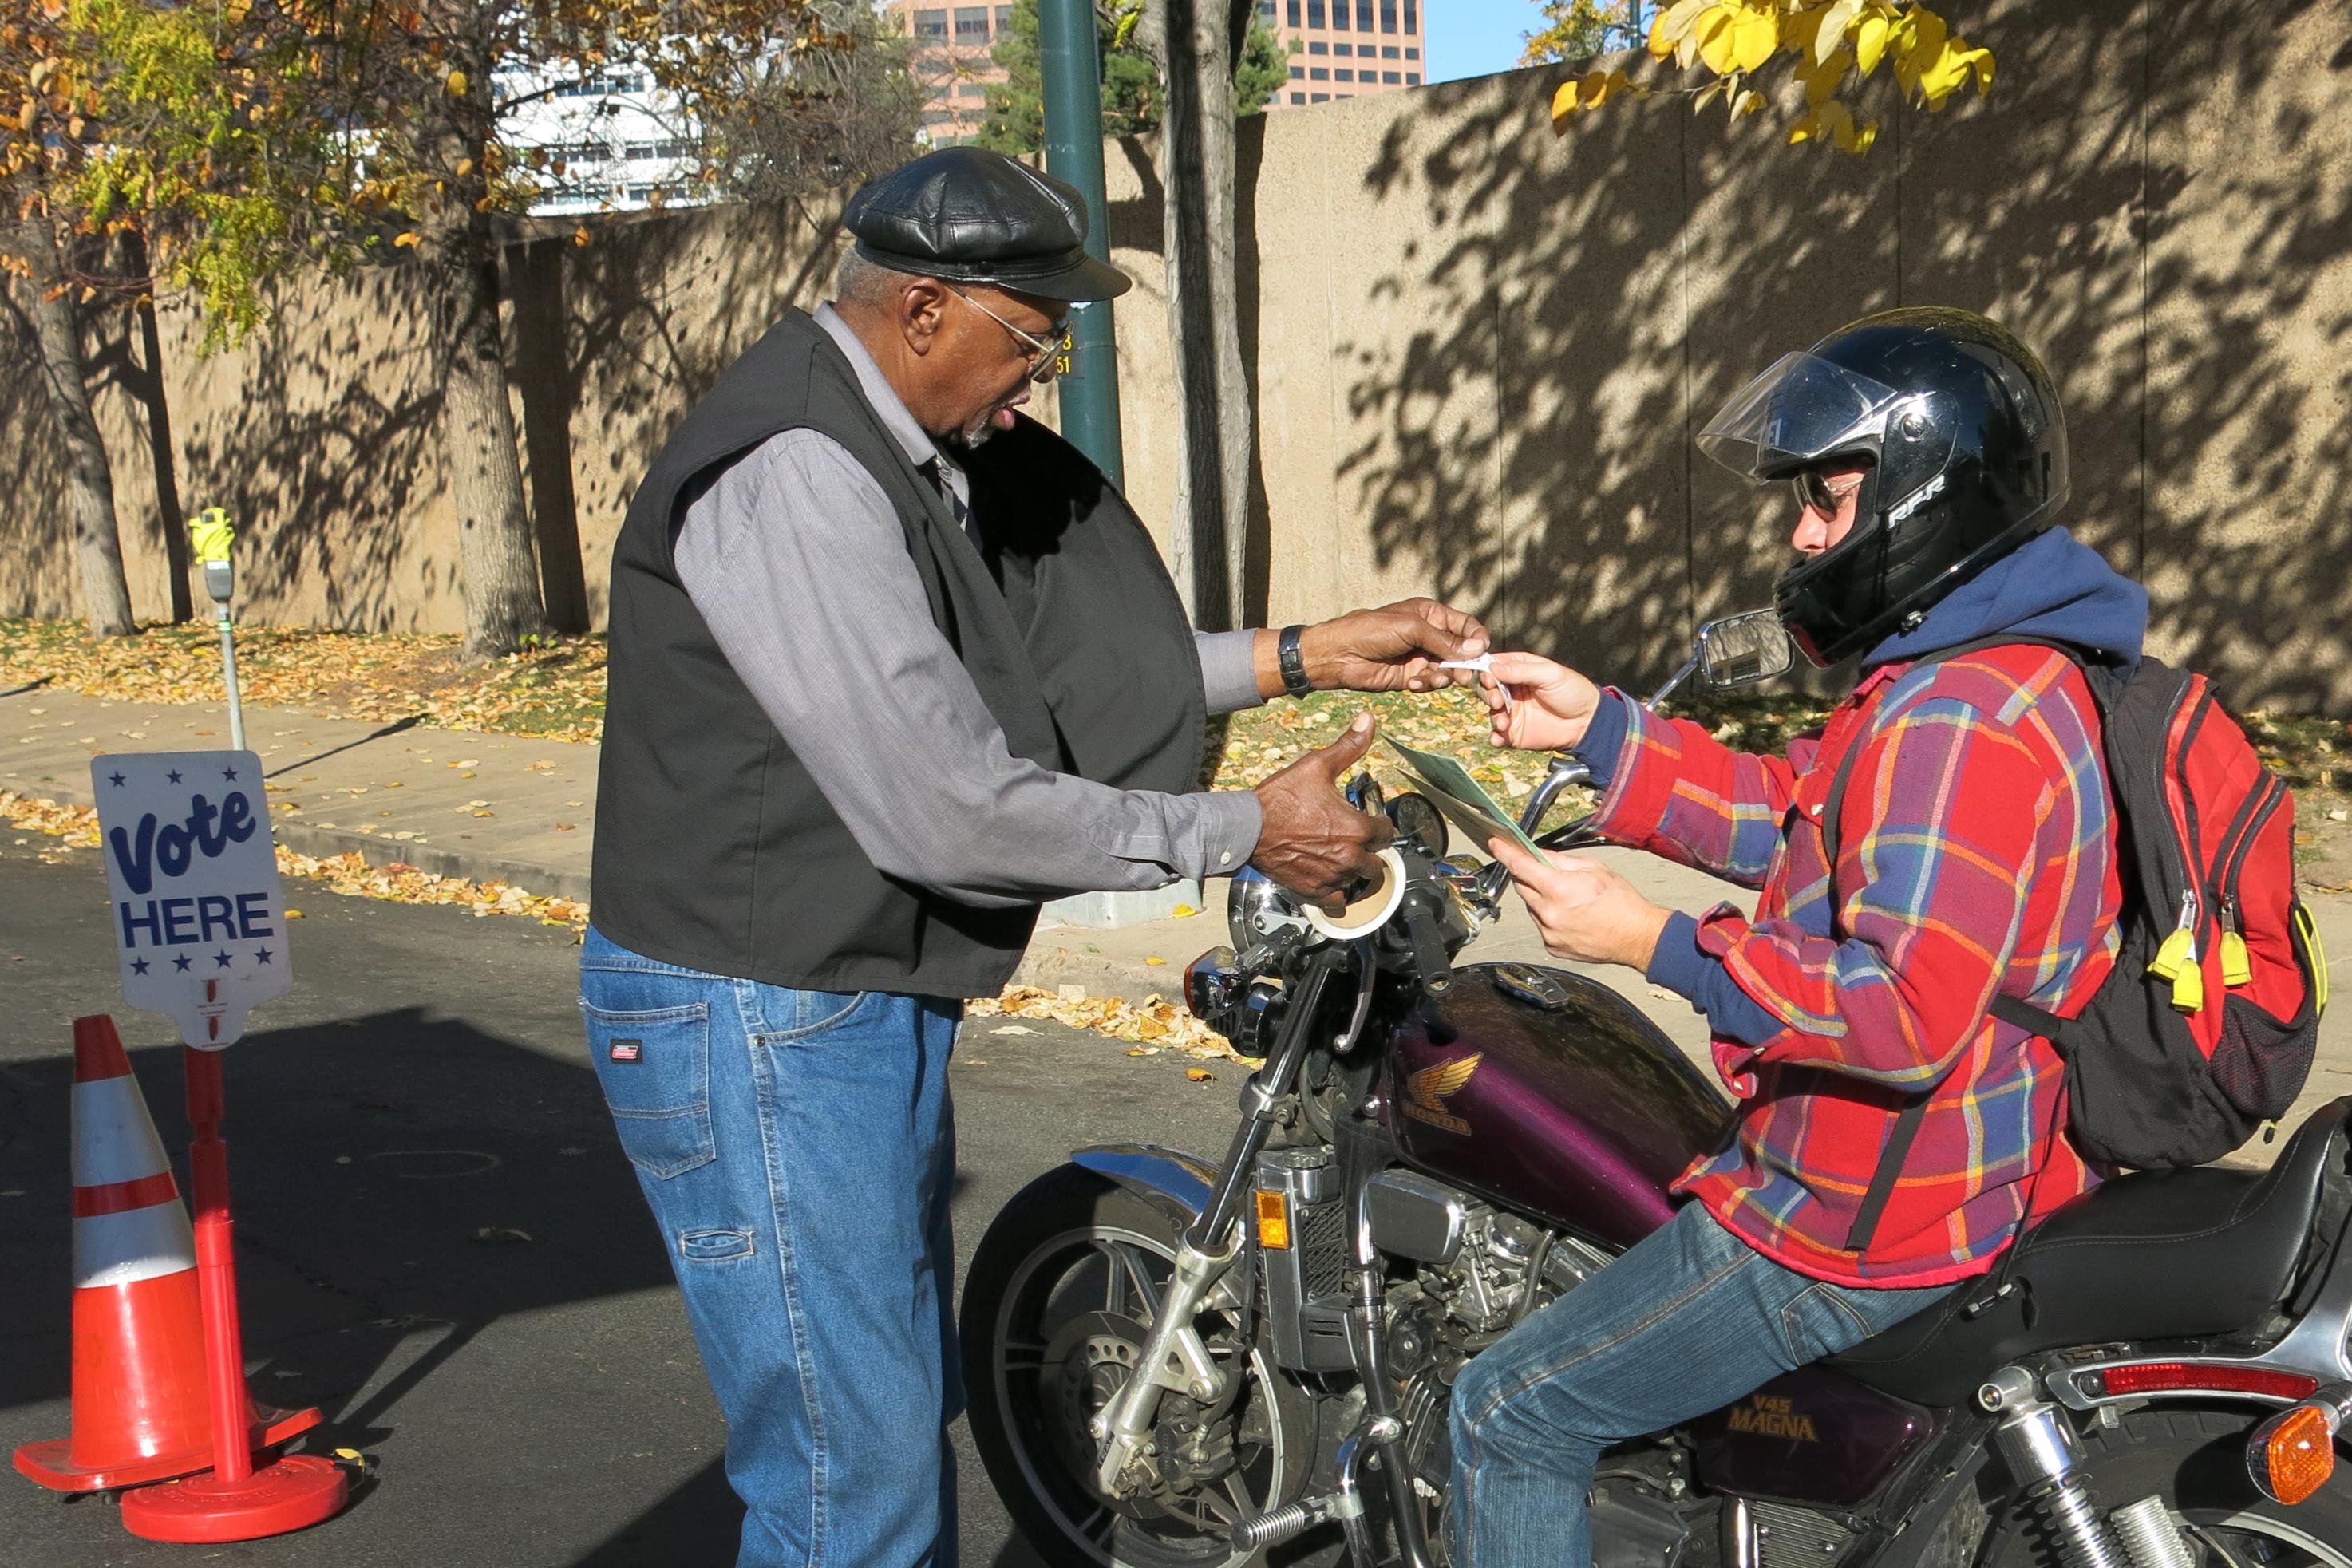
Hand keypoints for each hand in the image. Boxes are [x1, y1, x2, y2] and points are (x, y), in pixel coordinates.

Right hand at [1250, 714, 1393, 911]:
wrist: (1247, 828)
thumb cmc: (1280, 798)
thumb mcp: (1316, 766)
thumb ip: (1348, 746)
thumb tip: (1367, 720)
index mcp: (1356, 828)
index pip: (1386, 833)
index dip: (1378, 825)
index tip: (1369, 822)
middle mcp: (1349, 856)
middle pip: (1376, 861)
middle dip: (1368, 850)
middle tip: (1353, 840)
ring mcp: (1332, 876)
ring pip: (1358, 880)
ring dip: (1353, 870)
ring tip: (1340, 857)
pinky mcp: (1315, 891)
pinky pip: (1339, 901)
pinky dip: (1338, 892)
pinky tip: (1330, 878)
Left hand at [1288, 599, 1489, 694]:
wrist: (1341, 655)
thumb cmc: (1372, 630)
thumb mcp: (1411, 628)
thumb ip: (1444, 639)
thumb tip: (1478, 648)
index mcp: (1431, 614)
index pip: (1466, 626)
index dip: (1477, 639)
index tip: (1482, 653)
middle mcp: (1430, 635)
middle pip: (1462, 651)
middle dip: (1464, 664)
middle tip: (1461, 675)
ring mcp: (1422, 657)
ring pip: (1450, 671)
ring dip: (1444, 677)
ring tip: (1429, 678)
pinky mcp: (1413, 677)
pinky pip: (1432, 683)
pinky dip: (1427, 685)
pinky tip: (1412, 684)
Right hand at [1481, 652, 1602, 752]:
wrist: (1587, 723)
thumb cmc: (1573, 692)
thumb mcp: (1550, 674)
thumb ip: (1521, 670)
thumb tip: (1493, 666)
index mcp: (1520, 670)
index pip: (1494, 666)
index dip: (1487, 670)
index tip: (1489, 677)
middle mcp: (1512, 690)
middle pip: (1488, 689)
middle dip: (1488, 694)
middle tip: (1497, 701)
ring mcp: (1512, 711)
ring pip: (1491, 711)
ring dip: (1493, 716)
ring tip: (1504, 722)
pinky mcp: (1515, 732)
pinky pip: (1497, 735)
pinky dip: (1495, 737)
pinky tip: (1499, 738)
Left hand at [1486, 837, 1670, 969]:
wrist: (1637, 937)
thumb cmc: (1622, 903)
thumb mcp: (1594, 868)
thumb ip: (1562, 861)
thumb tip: (1541, 855)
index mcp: (1558, 889)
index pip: (1520, 867)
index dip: (1505, 853)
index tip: (1496, 845)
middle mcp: (1548, 913)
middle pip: (1523, 887)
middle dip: (1530, 877)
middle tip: (1547, 873)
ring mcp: (1549, 933)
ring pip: (1532, 907)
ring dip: (1541, 898)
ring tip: (1569, 899)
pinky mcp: (1553, 946)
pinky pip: (1542, 925)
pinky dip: (1549, 917)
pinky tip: (1571, 915)